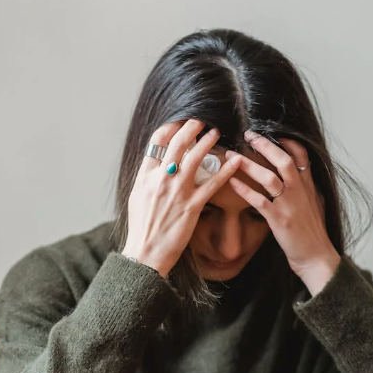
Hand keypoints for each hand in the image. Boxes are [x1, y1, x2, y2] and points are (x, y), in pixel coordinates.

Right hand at [122, 119, 242, 277]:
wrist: (145, 253)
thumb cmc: (141, 228)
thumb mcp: (137, 197)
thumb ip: (147, 178)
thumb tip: (155, 164)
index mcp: (146, 176)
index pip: (158, 141)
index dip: (171, 127)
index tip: (180, 121)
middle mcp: (161, 179)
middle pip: (178, 143)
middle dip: (191, 127)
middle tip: (201, 120)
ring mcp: (177, 192)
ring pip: (195, 158)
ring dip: (207, 141)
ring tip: (216, 133)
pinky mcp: (192, 206)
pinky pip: (212, 184)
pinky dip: (226, 171)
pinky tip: (235, 162)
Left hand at [224, 133, 339, 284]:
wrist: (317, 257)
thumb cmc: (314, 234)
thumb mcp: (316, 205)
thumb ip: (308, 189)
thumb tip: (304, 176)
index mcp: (308, 186)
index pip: (301, 156)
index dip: (288, 141)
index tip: (274, 132)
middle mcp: (299, 192)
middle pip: (283, 160)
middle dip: (265, 145)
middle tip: (248, 134)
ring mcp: (289, 205)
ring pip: (269, 178)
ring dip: (249, 165)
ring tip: (232, 156)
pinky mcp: (279, 220)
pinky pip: (259, 201)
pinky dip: (245, 190)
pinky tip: (232, 183)